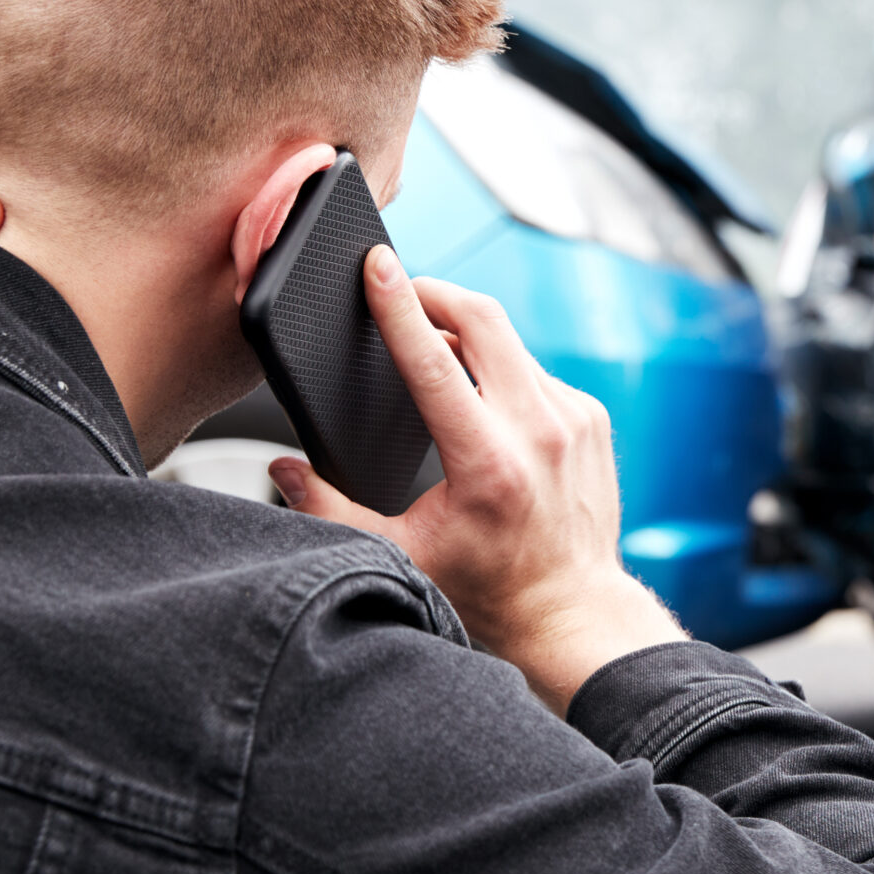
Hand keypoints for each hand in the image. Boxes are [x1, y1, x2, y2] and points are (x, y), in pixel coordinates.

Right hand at [270, 245, 684, 712]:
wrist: (571, 609)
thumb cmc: (488, 588)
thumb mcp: (398, 554)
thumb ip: (330, 509)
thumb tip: (283, 467)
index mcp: (488, 462)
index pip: (435, 361)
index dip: (399, 306)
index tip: (378, 264)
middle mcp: (538, 431)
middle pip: (484, 321)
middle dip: (436, 293)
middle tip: (400, 288)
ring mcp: (573, 420)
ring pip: (511, 341)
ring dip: (468, 332)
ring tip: (431, 343)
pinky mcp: (591, 418)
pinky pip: (535, 369)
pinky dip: (501, 367)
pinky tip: (480, 389)